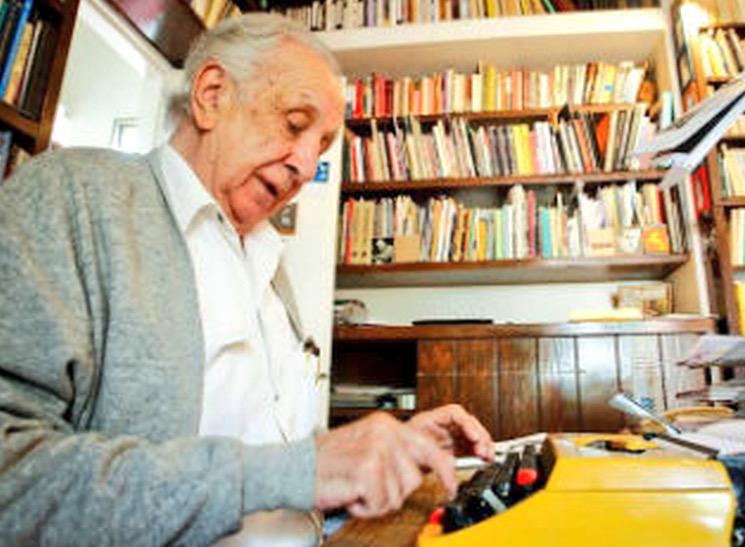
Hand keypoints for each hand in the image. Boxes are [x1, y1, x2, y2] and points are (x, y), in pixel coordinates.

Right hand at [314, 412, 456, 517]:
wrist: (293, 469)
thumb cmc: (326, 463)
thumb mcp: (366, 445)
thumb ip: (394, 452)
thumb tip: (423, 468)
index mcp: (385, 425)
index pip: (429, 446)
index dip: (445, 470)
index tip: (451, 485)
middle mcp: (384, 433)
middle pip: (415, 476)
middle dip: (397, 491)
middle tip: (373, 491)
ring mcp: (377, 450)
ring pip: (398, 494)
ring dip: (378, 500)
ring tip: (357, 488)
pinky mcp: (367, 470)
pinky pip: (381, 503)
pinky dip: (365, 507)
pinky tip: (351, 494)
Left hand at [407, 404, 493, 461]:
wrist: (395, 460)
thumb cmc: (400, 449)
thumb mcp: (415, 450)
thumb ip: (433, 456)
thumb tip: (450, 465)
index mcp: (431, 419)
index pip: (454, 413)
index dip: (467, 423)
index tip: (473, 436)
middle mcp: (442, 426)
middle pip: (468, 423)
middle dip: (479, 436)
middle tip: (484, 450)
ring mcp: (448, 435)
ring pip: (472, 435)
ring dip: (483, 444)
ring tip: (488, 456)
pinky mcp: (452, 447)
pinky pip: (469, 446)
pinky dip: (478, 452)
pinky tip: (484, 458)